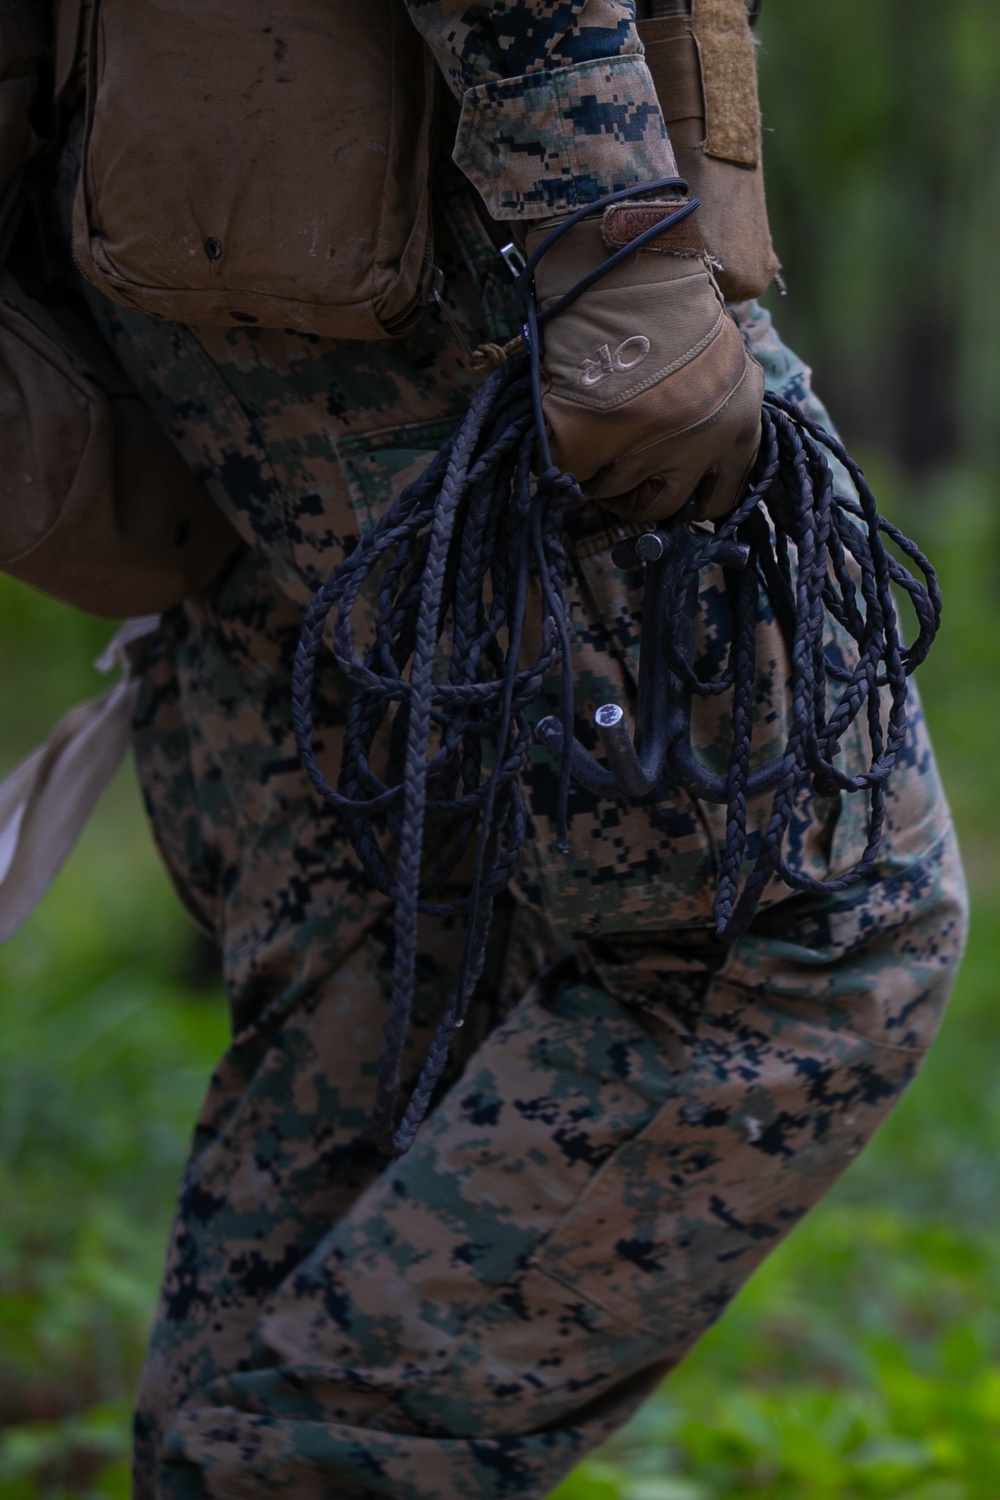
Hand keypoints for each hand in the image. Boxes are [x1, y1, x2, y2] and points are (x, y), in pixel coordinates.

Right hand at [528, 199, 763, 521]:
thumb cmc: (667, 296)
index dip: (688, 492)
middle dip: (641, 493)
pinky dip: (565, 458)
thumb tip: (696, 472)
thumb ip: (717, 410)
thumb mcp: (721, 356)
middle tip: (621, 465)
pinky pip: (574, 476)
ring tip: (590, 426)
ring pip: (615, 495)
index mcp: (741, 422)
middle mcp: (703, 444)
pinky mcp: (593, 444)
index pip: (719, 498)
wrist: (624, 256)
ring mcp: (649, 448)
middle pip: (666, 507)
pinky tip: (569, 422)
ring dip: (599, 471)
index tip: (667, 483)